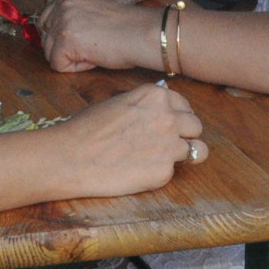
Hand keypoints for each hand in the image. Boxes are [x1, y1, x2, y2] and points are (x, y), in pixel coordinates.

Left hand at [41, 0, 160, 73]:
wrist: (143, 33)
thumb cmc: (126, 29)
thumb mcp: (91, 15)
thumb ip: (70, 19)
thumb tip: (50, 39)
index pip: (47, 22)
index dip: (67, 38)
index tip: (90, 37)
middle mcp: (62, 4)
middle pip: (45, 37)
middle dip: (63, 48)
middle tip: (92, 46)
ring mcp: (62, 20)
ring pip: (50, 52)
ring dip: (70, 58)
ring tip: (94, 50)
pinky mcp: (66, 39)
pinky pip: (58, 64)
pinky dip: (76, 68)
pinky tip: (95, 57)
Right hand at [47, 83, 204, 197]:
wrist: (71, 157)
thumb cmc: (87, 128)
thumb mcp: (120, 103)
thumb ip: (146, 105)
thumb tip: (162, 106)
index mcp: (155, 95)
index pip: (184, 105)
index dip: (177, 116)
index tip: (169, 125)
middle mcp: (168, 116)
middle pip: (196, 126)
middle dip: (185, 134)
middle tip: (167, 144)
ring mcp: (169, 145)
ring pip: (198, 150)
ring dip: (184, 154)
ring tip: (162, 159)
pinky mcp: (164, 172)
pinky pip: (174, 171)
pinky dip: (160, 173)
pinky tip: (139, 171)